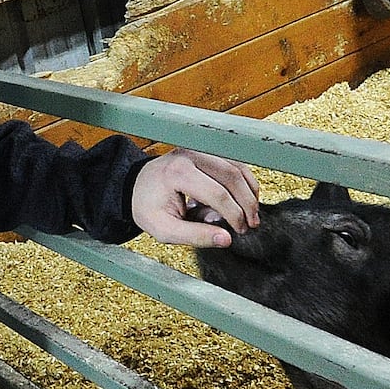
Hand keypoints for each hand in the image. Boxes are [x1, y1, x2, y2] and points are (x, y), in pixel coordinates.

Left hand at [130, 148, 259, 247]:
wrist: (137, 186)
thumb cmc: (149, 207)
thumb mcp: (164, 229)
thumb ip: (195, 236)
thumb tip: (226, 240)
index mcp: (177, 172)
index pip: (217, 193)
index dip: (234, 214)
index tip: (240, 230)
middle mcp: (190, 154)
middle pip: (231, 176)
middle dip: (247, 202)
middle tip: (252, 223)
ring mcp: (199, 149)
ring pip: (237, 166)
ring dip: (249, 190)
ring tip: (252, 213)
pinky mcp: (206, 150)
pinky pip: (233, 162)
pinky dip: (244, 180)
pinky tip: (245, 198)